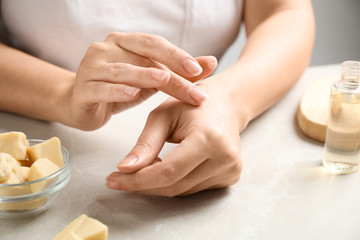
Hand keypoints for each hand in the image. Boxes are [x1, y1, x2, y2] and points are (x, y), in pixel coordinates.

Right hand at [63, 32, 216, 129]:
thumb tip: (212, 62)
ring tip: (164, 79)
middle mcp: (107, 48)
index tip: (200, 69)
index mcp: (125, 43)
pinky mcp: (83, 88)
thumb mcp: (151, 79)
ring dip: (144, 75)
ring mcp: (92, 67)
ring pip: (122, 70)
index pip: (155, 45)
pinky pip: (101, 88)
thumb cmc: (118, 89)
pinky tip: (132, 94)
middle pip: (143, 55)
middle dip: (170, 67)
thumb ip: (178, 71)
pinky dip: (117, 91)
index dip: (177, 55)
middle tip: (193, 79)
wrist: (80, 102)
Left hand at [106, 78, 244, 195]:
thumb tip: (125, 169)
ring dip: (157, 184)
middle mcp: (224, 157)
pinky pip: (193, 189)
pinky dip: (174, 182)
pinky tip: (166, 169)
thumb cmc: (192, 105)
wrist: (225, 105)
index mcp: (208, 137)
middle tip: (121, 178)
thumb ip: (145, 144)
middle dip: (143, 185)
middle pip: (174, 185)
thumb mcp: (163, 116)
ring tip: (144, 169)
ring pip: (182, 191)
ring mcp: (230, 170)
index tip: (115, 180)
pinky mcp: (230, 177)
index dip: (138, 180)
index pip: (168, 171)